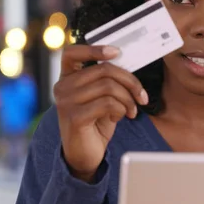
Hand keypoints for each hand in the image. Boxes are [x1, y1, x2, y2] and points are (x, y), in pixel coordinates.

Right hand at [53, 45, 147, 181]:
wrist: (86, 155)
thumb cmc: (96, 122)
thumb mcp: (102, 97)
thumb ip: (107, 80)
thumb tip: (126, 62)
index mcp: (67, 78)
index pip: (72, 52)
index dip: (94, 49)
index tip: (117, 52)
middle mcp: (62, 87)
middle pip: (104, 70)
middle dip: (130, 82)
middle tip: (141, 97)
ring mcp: (66, 102)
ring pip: (109, 86)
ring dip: (128, 99)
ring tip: (131, 110)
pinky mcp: (74, 117)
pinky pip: (108, 103)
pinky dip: (121, 109)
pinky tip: (120, 117)